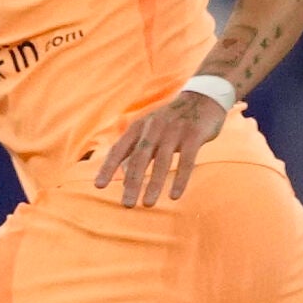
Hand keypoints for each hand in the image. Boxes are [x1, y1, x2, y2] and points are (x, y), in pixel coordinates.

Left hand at [95, 90, 226, 207]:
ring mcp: (175, 130)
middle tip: (127, 205)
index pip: (120, 148)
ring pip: (162, 161)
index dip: (108, 167)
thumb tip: (123, 181)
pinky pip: (187, 161)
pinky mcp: (194, 135)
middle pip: (140, 158)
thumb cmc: (172, 120)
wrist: (204, 98)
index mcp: (140, 126)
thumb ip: (135, 152)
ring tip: (148, 204)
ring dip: (154, 184)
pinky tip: (174, 196)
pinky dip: (180, 179)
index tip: (99, 186)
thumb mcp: (150, 131)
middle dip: (133, 183)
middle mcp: (154, 127)